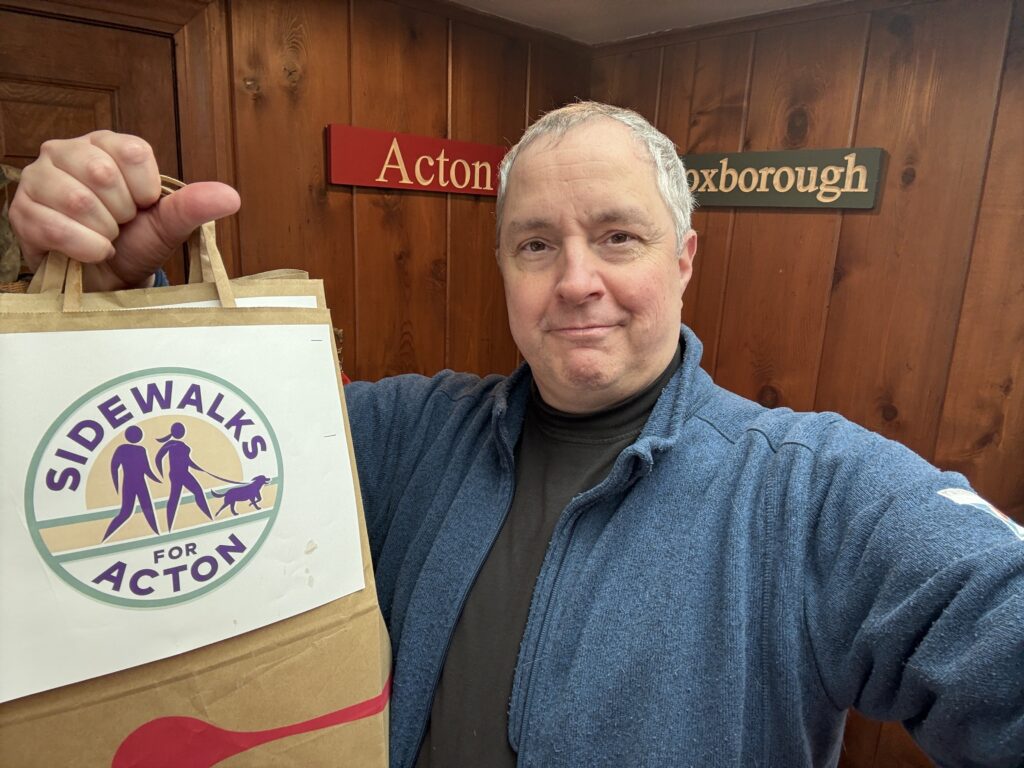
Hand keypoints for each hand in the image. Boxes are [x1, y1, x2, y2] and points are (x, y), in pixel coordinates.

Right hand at [9, 130, 240, 290]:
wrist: (106, 278)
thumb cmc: (135, 242)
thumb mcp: (169, 224)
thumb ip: (194, 206)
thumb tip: (232, 197)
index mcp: (107, 145)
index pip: (133, 151)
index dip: (145, 190)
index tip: (143, 206)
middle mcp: (67, 152)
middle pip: (102, 174)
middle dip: (122, 213)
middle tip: (120, 225)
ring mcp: (38, 179)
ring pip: (77, 199)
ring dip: (102, 232)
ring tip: (104, 237)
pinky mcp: (22, 211)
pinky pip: (54, 226)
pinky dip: (83, 248)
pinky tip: (90, 252)